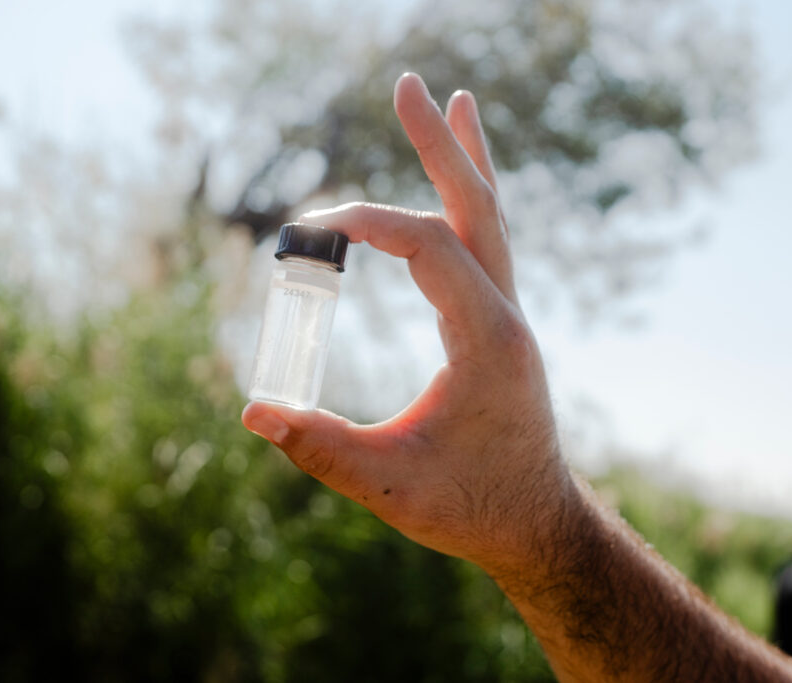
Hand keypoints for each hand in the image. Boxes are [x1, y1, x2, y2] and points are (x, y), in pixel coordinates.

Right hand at [242, 73, 574, 579]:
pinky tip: (460, 174)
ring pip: (488, 216)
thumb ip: (323, 451)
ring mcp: (507, 313)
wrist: (537, 522)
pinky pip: (485, 242)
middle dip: (439, 143)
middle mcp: (505, 314)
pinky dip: (469, 197)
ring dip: (463, 157)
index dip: (368, 223)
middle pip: (474, 207)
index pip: (428, 248)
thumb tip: (254, 412)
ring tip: (450, 99)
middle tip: (409, 83)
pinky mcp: (497, 321)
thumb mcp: (392, 487)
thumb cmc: (472, 507)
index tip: (309, 229)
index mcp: (486, 341)